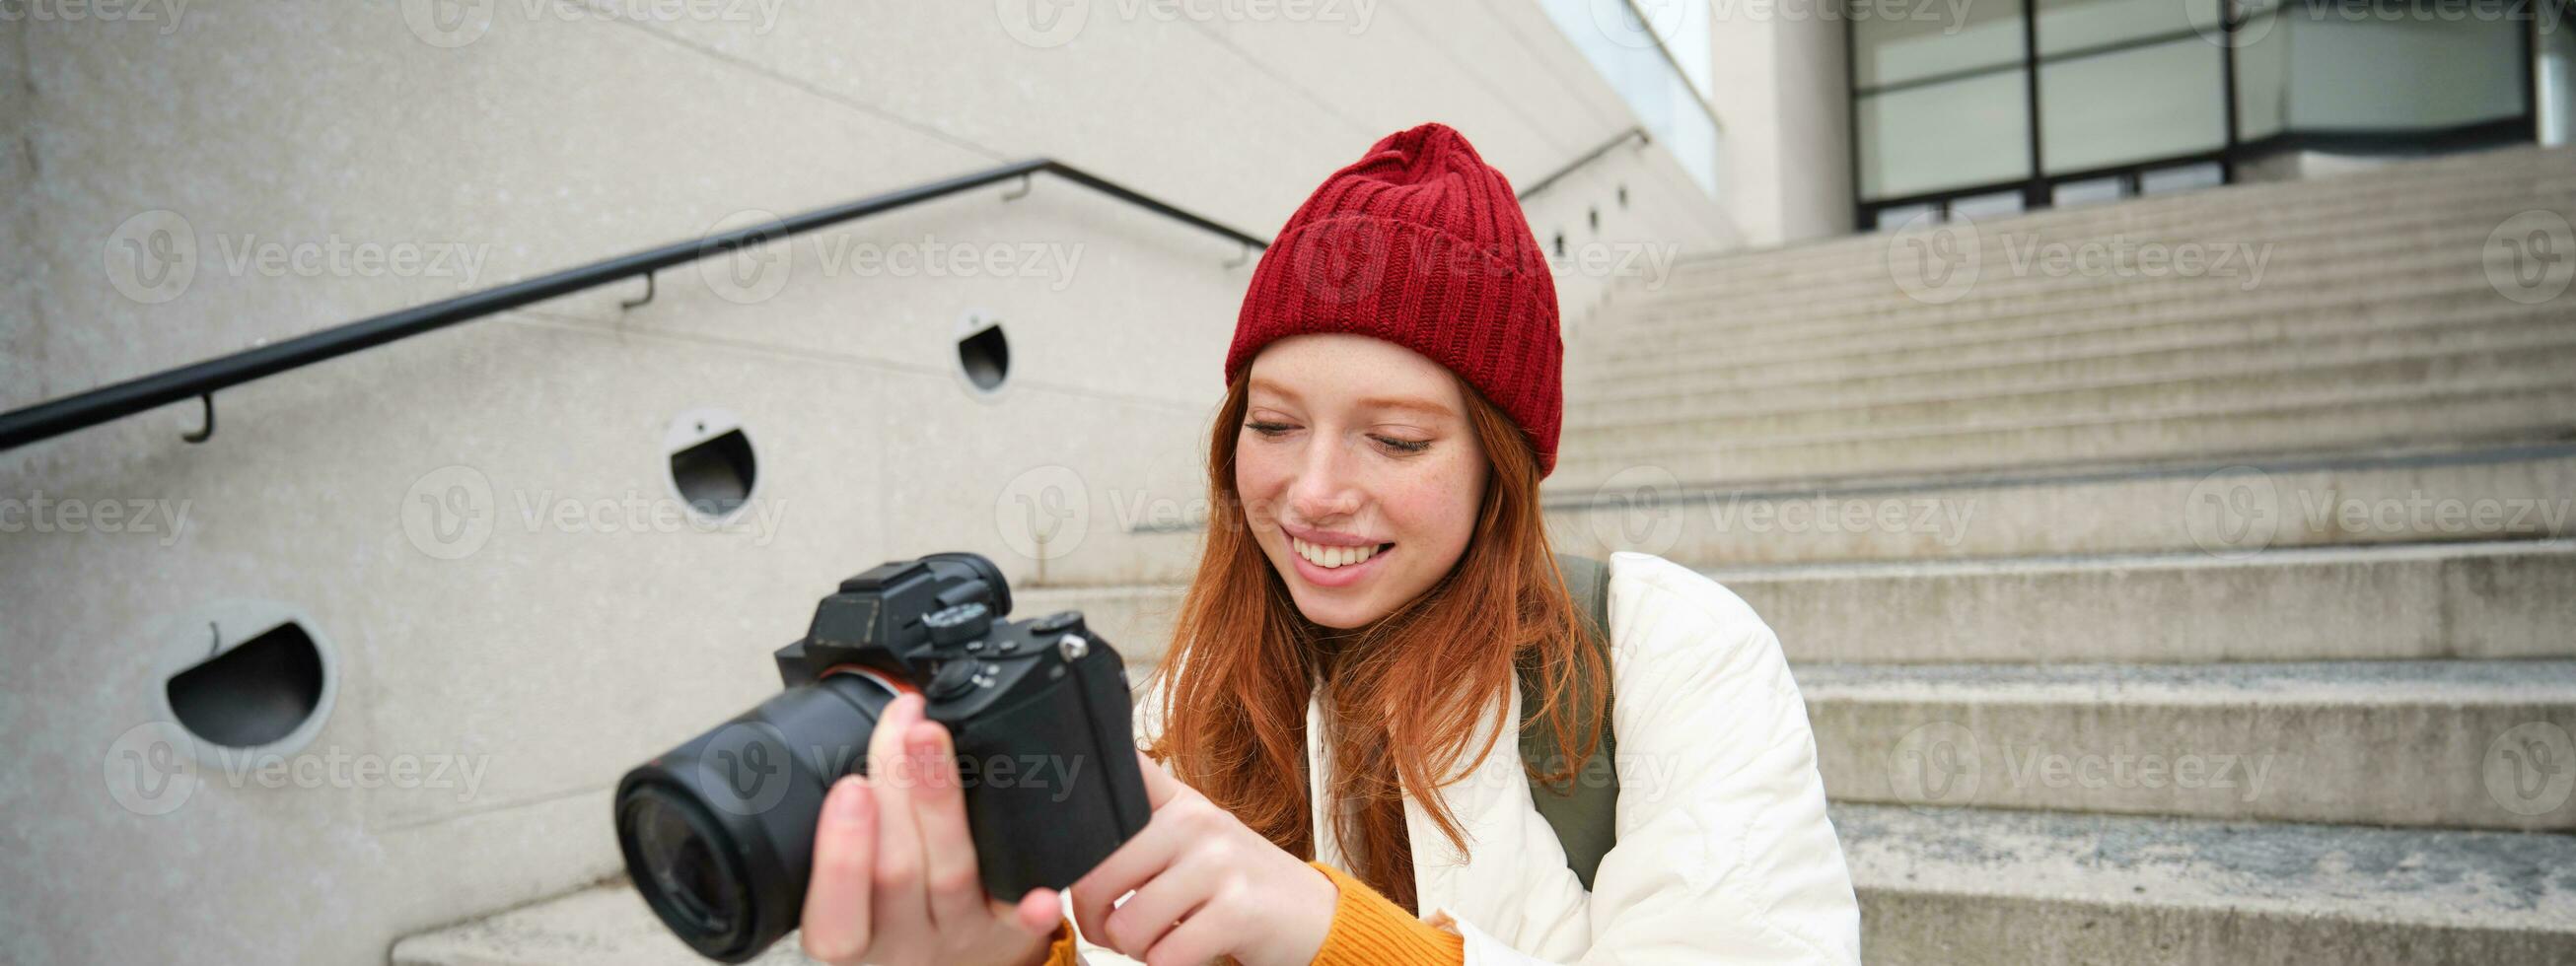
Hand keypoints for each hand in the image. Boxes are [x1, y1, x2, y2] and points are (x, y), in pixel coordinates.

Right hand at [799, 693, 1065, 965]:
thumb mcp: (854, 889)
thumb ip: (854, 826)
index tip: (848, 786)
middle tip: (902, 726)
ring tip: (932, 738)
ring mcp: (957, 934)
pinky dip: (1030, 905)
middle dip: (896, 791)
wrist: (953, 961)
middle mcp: (902, 941)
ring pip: (952, 875)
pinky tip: (1039, 893)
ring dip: (942, 802)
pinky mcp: (1005, 930)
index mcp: (851, 935)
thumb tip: (870, 724)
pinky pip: (1021, 918)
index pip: (834, 916)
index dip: (839, 855)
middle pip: (896, 873)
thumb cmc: (892, 910)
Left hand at [1069, 750, 1340, 965]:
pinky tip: (1187, 951)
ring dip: (1135, 950)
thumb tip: (1071, 840)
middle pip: (1096, 875)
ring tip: (1160, 940)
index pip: (1117, 775)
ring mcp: (1219, 864)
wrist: (1312, 915)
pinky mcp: (1237, 911)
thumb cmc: (1238, 883)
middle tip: (1112, 929)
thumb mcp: (1194, 839)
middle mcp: (1196, 822)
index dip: (1074, 795)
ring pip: (1127, 925)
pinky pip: (1165, 956)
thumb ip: (1141, 827)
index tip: (1046, 804)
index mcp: (1178, 801)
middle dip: (1094, 920)